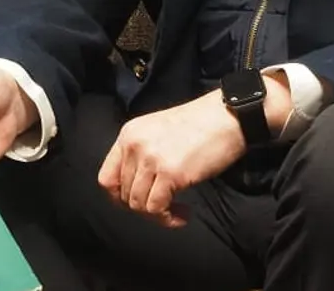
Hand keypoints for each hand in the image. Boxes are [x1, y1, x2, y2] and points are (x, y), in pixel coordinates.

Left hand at [95, 74, 288, 227]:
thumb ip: (142, 154)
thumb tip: (136, 188)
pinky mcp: (170, 173)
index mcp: (128, 135)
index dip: (119, 198)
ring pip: (138, 204)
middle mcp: (134, 146)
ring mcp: (150, 159)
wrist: (227, 116)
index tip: (138, 204)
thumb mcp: (157, 132)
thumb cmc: (199, 126)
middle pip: (123, 194)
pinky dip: (168, 217)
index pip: (106, 178)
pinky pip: (156, 207)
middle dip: (143, 208)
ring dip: (157, 215)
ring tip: (176, 211)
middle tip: (165, 208)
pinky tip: (182, 213)